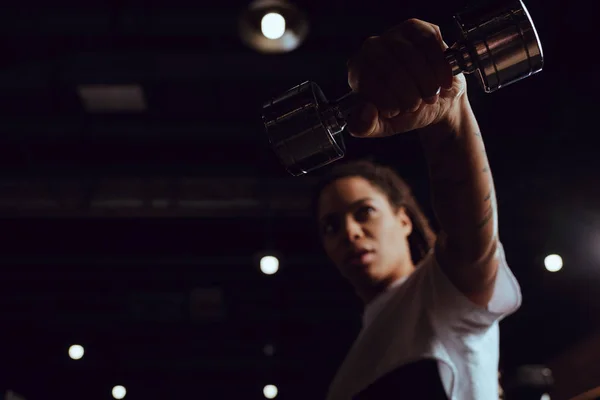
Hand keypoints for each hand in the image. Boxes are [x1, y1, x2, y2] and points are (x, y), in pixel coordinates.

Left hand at [346, 19, 467, 137]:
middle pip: (392, 70)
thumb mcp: (382, 126)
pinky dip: (439, 68)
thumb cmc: (405, 112)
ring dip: (426, 84)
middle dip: (410, 95)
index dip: (389, 102)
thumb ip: (365, 126)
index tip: (398, 112)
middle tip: (417, 105)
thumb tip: (365, 110)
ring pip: (413, 57)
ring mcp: (393, 35)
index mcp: (357, 71)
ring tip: (429, 95)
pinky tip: (442, 81)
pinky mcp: (417, 29)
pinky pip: (430, 45)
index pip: (371, 83)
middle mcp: (371, 48)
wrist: (436, 101)